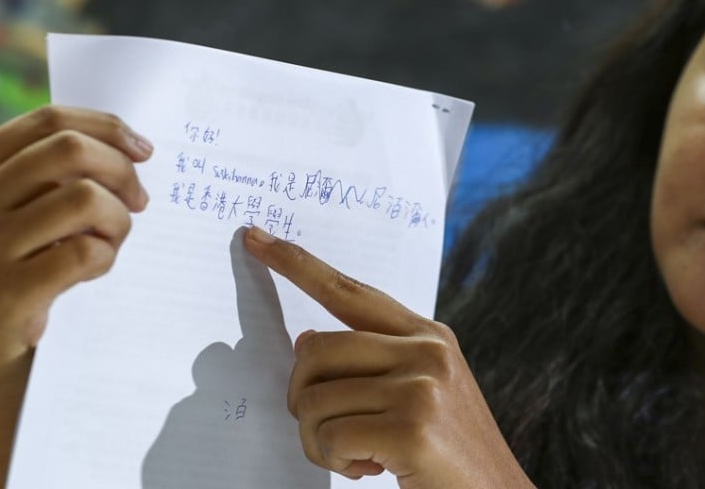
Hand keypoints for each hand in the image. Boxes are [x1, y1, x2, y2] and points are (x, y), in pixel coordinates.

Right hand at [0, 105, 151, 366]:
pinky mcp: (2, 295)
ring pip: (84, 198)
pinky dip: (105, 258)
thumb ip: (46, 185)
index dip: (107, 127)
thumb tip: (127, 152)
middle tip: (141, 201)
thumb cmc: (1, 286)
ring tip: (109, 245)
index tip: (142, 148)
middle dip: (122, 171)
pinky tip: (90, 276)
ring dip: (117, 220)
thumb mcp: (11, 223)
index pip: (47, 122)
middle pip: (70, 150)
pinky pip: (86, 252)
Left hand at [243, 226, 534, 488]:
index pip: (349, 290)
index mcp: (428, 335)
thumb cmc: (450, 453)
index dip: (298, 264)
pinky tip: (370, 469)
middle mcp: (426, 350)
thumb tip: (306, 340)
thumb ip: (373, 361)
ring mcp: (422, 385)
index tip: (255, 239)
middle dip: (302, 399)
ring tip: (357, 456)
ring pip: (314, 400)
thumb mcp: (423, 392)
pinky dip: (336, 461)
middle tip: (327, 433)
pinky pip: (330, 437)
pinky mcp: (412, 427)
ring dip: (319, 442)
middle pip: (314, 350)